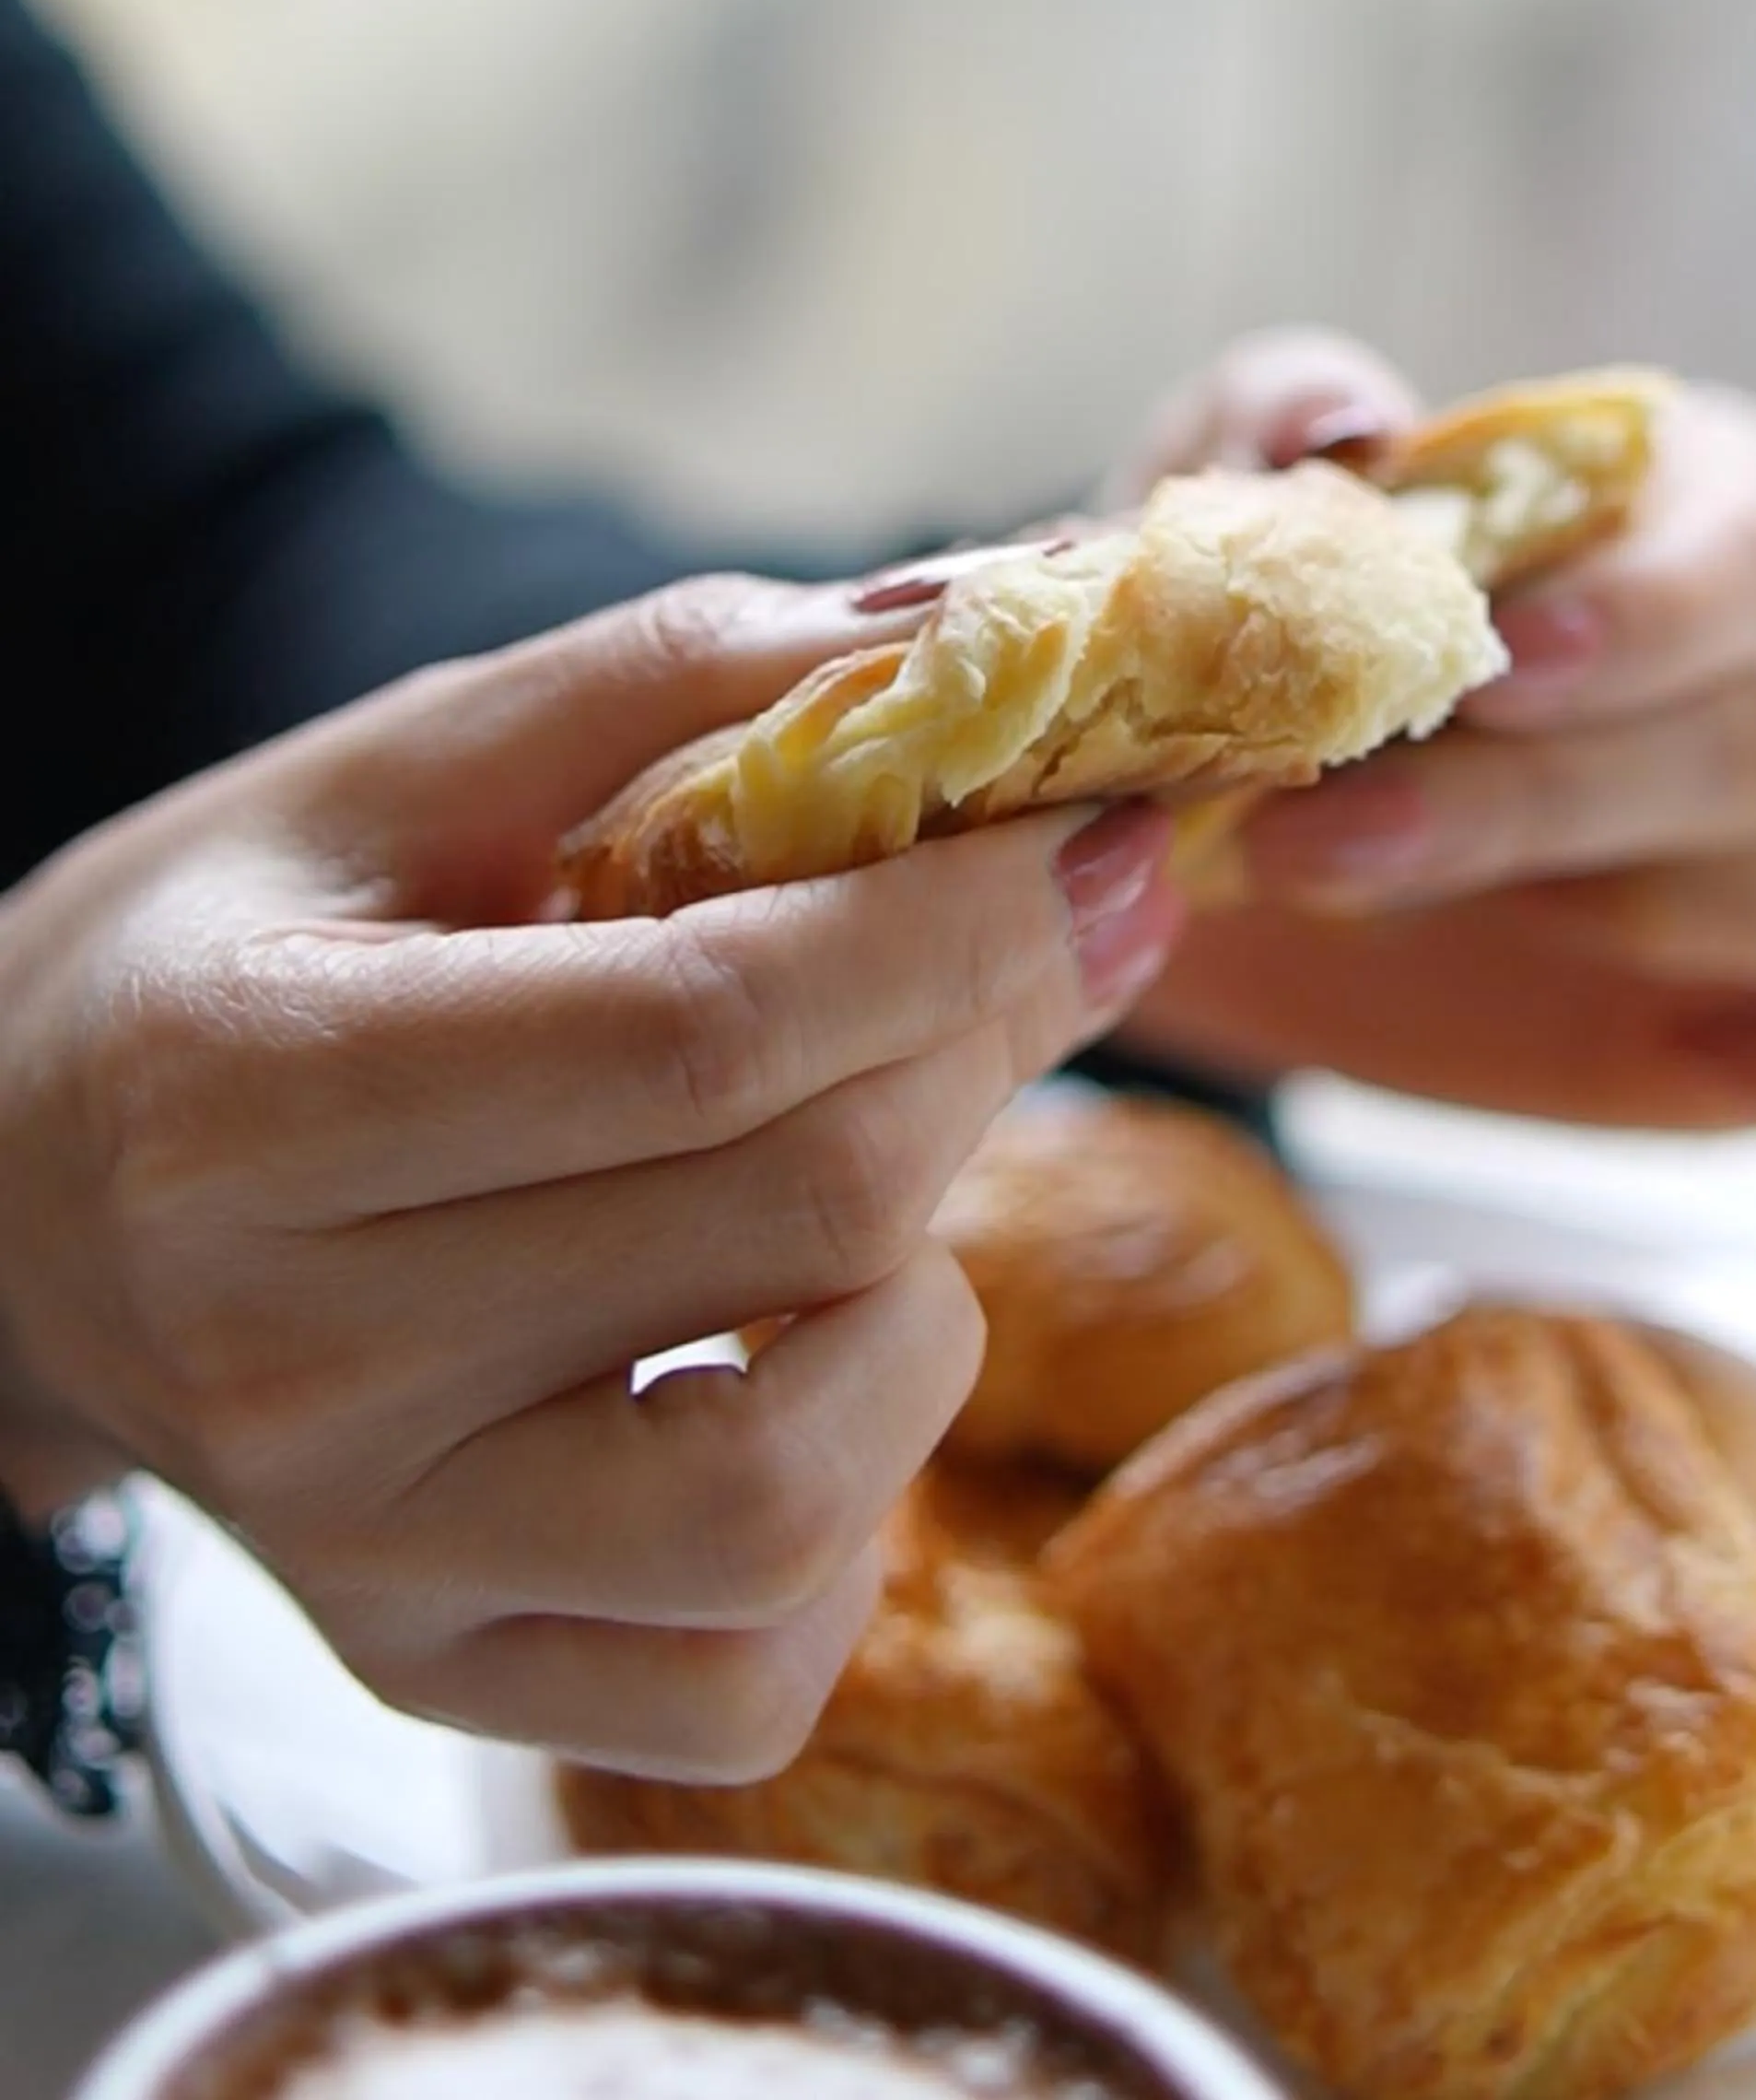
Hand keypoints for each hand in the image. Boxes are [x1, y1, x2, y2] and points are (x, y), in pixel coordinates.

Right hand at [0, 580, 1180, 1774]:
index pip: (704, 1026)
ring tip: (867, 1182)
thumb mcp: (393, 767)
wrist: (13, 1204)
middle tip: (1044, 944)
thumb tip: (969, 627)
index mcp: (256, 1090)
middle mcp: (297, 1360)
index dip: (959, 923)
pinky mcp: (439, 1669)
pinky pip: (746, 1674)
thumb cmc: (226, 956)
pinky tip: (805, 1369)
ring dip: (921, 1303)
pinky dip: (853, 1524)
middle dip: (990, 1042)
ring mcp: (372, 1550)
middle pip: (793, 1216)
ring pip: (789, 1491)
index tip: (1101, 841)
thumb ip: (670, 679)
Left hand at [1119, 328, 1755, 1142]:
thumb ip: (1268, 426)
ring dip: (1708, 919)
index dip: (1654, 605)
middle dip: (1559, 796)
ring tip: (1489, 928)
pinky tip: (1700, 1057)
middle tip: (1330, 832)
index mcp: (1701, 522)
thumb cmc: (1272, 652)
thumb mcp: (1237, 518)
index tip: (1488, 662)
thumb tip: (1345, 421)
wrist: (1221, 856)